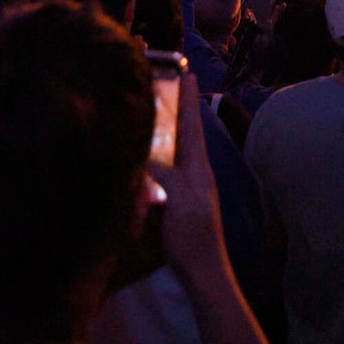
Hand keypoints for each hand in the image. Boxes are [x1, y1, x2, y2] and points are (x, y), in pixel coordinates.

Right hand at [151, 69, 229, 279]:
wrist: (202, 271)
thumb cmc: (193, 235)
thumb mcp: (180, 200)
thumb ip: (165, 174)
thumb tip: (145, 154)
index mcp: (198, 166)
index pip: (192, 124)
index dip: (188, 99)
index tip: (186, 72)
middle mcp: (193, 171)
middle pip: (183, 132)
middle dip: (174, 108)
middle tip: (161, 84)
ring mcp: (185, 186)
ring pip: (173, 149)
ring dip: (163, 129)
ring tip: (148, 109)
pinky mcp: (174, 200)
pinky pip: (163, 168)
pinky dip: (154, 154)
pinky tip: (141, 152)